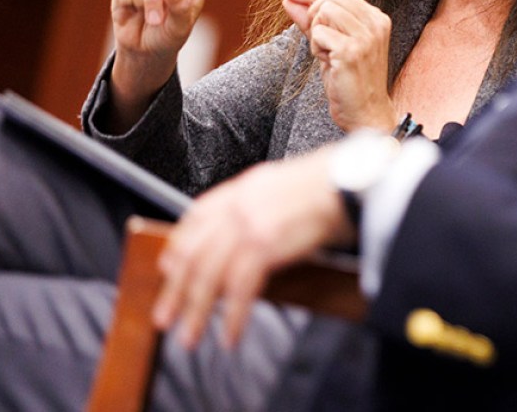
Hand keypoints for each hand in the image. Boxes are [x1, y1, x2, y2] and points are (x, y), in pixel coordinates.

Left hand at [152, 148, 352, 348]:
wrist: (351, 180)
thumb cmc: (333, 183)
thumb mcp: (286, 184)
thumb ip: (263, 205)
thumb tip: (257, 235)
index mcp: (243, 188)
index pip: (196, 217)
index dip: (178, 247)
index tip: (167, 269)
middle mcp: (239, 205)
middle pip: (194, 253)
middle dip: (175, 290)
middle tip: (165, 317)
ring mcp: (249, 225)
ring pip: (209, 276)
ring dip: (197, 312)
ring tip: (190, 337)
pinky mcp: (265, 245)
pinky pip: (239, 289)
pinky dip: (232, 317)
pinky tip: (230, 335)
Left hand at [283, 0, 397, 130]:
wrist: (365, 112)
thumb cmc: (349, 80)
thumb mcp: (329, 44)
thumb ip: (311, 20)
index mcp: (376, 18)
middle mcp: (375, 23)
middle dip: (313, 15)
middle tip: (318, 40)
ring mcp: (366, 37)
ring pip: (323, 11)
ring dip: (316, 32)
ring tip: (326, 52)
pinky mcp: (351, 51)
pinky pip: (318, 33)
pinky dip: (316, 47)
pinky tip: (328, 62)